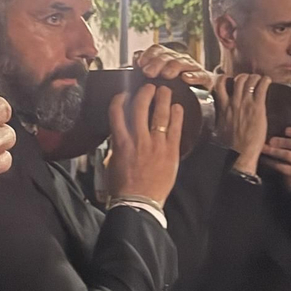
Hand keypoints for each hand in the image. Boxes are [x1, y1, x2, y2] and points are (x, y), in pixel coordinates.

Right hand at [106, 83, 184, 205]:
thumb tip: (118, 139)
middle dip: (145, 93)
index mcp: (120, 142)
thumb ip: (115, 147)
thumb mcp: (111, 163)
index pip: (117, 112)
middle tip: (149, 87)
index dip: (120, 99)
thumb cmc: (122, 187)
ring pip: (160, 114)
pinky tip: (178, 107)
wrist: (138, 203)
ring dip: (163, 99)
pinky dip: (177, 115)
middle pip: (141, 107)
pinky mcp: (170, 151)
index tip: (125, 94)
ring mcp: (155, 144)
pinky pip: (175, 128)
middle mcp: (137, 139)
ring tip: (165, 91)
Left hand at [134, 45, 213, 89]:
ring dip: (173, 67)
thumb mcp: (159, 79)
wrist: (200, 96)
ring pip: (182, 63)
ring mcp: (193, 68)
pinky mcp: (205, 78)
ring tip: (166, 74)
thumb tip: (134, 59)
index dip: (148, 55)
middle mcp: (180, 60)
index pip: (157, 50)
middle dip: (157, 63)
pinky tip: (186, 79)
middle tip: (149, 73)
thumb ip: (147, 69)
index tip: (140, 64)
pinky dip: (193, 76)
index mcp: (167, 58)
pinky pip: (200, 75)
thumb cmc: (175, 88)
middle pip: (168, 56)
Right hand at [212, 74, 268, 174]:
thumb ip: (222, 117)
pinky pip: (261, 87)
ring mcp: (245, 104)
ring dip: (255, 77)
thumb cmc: (229, 146)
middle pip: (238, 79)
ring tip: (260, 80)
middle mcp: (232, 102)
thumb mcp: (220, 128)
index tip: (229, 78)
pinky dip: (265, 81)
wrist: (238, 153)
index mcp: (222, 107)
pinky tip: (268, 81)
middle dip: (245, 77)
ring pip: (249, 80)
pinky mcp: (257, 108)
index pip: (220, 84)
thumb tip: (223, 117)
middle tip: (250, 80)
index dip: (225, 78)